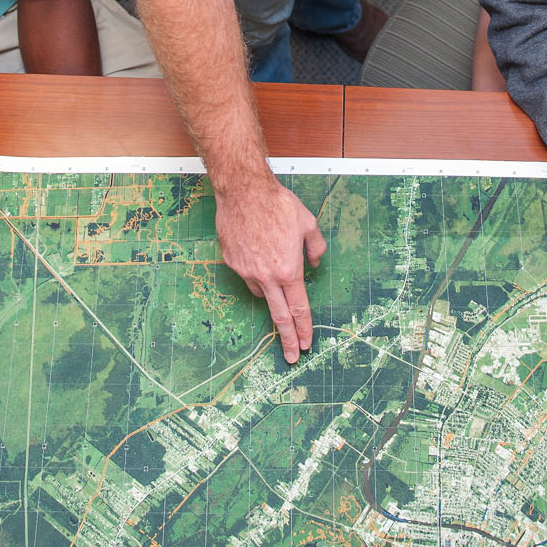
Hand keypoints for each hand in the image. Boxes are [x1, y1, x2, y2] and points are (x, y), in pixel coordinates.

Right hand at [213, 176, 327, 363]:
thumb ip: (315, 249)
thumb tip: (314, 265)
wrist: (243, 191)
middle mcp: (266, 276)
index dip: (303, 329)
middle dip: (287, 339)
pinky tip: (257, 251)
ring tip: (272, 265)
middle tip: (292, 356)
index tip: (305, 344)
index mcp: (288, 270)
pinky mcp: (231, 262)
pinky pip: (246, 275)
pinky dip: (254, 271)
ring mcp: (246, 271)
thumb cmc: (278, 204)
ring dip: (269, 291)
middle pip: (279, 316)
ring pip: (260, 292)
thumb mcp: (308, 224)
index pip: (299, 309)